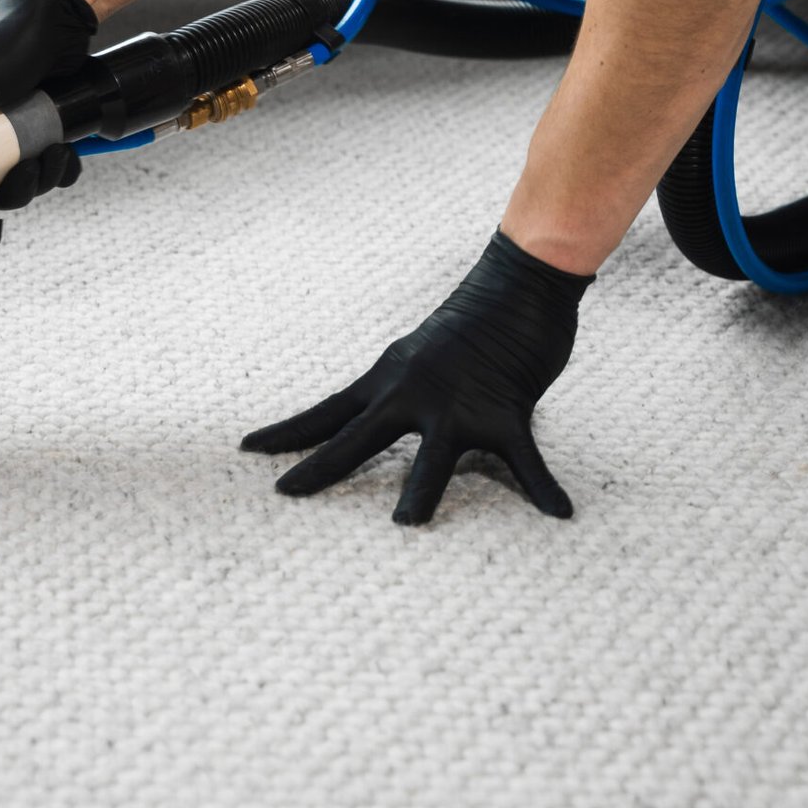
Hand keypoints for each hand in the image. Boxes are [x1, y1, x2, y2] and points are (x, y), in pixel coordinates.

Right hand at [0, 0, 95, 209]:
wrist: (57, 18)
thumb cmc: (6, 43)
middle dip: (17, 187)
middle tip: (32, 168)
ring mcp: (12, 132)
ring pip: (25, 178)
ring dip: (45, 176)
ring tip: (58, 151)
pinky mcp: (42, 128)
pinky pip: (51, 165)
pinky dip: (63, 166)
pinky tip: (68, 150)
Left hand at [241, 229, 592, 523]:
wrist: (516, 284)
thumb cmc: (470, 326)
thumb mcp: (420, 357)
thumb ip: (401, 392)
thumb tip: (381, 418)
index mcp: (389, 380)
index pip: (328, 411)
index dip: (289, 432)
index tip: (248, 448)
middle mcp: (413, 392)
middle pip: (358, 436)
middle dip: (320, 467)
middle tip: (284, 494)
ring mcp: (458, 403)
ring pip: (434, 456)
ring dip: (420, 491)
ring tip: (405, 524)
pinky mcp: (506, 409)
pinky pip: (525, 459)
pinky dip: (542, 487)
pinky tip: (559, 512)